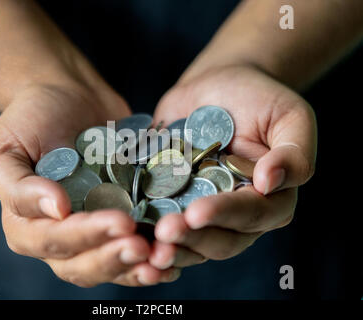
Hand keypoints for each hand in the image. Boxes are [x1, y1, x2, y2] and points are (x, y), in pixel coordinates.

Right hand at [0, 85, 180, 286]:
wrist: (67, 97)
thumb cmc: (29, 119)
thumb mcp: (4, 148)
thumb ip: (19, 186)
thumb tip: (56, 211)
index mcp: (26, 225)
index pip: (53, 242)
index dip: (86, 236)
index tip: (120, 221)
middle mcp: (59, 236)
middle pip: (83, 265)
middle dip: (114, 258)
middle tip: (143, 246)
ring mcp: (92, 231)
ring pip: (111, 265)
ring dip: (137, 269)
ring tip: (163, 261)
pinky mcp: (120, 218)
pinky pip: (133, 248)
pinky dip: (152, 258)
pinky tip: (174, 256)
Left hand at [148, 65, 316, 268]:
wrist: (219, 84)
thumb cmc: (259, 98)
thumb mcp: (290, 116)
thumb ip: (294, 152)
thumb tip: (270, 182)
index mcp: (269, 199)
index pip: (252, 216)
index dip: (225, 216)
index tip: (197, 212)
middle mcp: (236, 214)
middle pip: (219, 240)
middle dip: (192, 239)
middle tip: (164, 232)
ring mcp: (202, 210)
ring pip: (190, 242)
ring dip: (169, 247)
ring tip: (144, 244)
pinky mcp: (173, 201)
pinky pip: (161, 222)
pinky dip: (146, 232)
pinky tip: (127, 233)